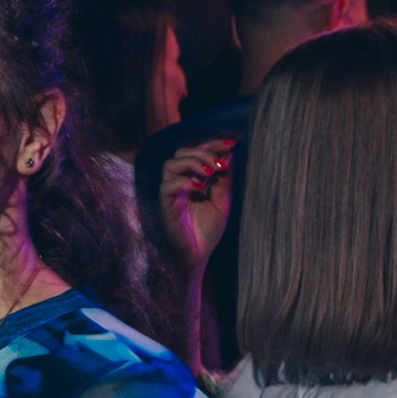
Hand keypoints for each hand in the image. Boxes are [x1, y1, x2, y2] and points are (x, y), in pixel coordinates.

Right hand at [158, 139, 235, 277]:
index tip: (231, 141)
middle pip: (181, 152)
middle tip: (219, 163)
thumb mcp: (222, 201)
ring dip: (193, 162)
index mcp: (191, 178)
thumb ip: (223, 179)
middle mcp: (179, 182)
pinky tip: (200, 188)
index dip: (210, 143)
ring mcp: (171, 194)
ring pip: (171, 165)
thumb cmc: (207, 230)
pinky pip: (167, 187)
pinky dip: (184, 182)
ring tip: (210, 173)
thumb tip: (228, 155)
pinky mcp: (165, 207)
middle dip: (202, 151)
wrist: (198, 256)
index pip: (195, 151)